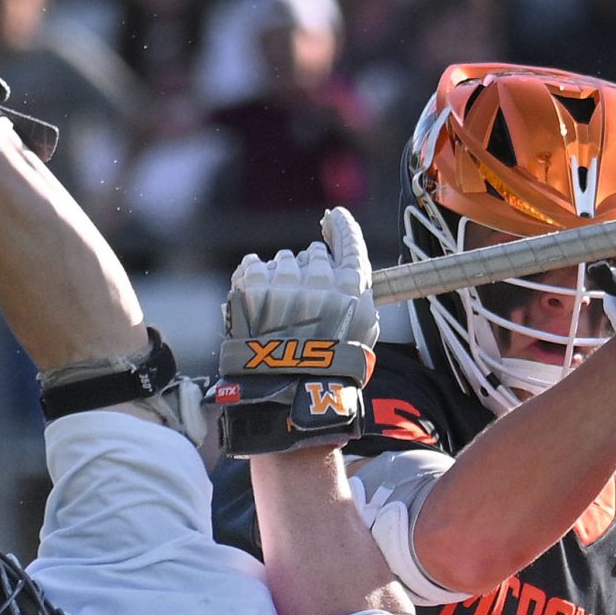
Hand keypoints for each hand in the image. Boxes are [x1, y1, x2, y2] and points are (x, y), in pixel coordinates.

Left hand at [216, 207, 381, 452]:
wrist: (285, 397)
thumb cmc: (330, 372)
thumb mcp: (363, 335)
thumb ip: (359, 297)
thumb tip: (347, 271)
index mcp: (351, 287)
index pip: (348, 240)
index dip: (341, 226)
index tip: (334, 218)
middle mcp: (319, 277)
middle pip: (313, 255)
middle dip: (310, 271)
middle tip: (304, 303)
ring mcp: (284, 281)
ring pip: (283, 261)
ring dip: (283, 278)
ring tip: (280, 314)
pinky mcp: (251, 287)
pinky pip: (253, 266)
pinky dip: (255, 280)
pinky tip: (258, 304)